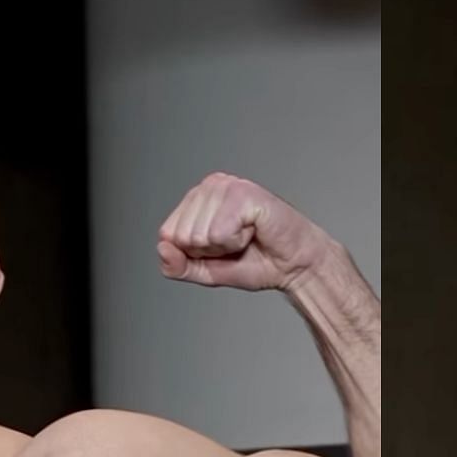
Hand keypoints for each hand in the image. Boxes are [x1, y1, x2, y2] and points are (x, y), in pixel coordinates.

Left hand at [156, 173, 330, 291]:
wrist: (294, 265)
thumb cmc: (258, 260)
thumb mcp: (207, 270)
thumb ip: (179, 266)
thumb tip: (162, 249)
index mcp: (197, 198)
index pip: (168, 234)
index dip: (194, 253)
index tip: (221, 249)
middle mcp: (209, 186)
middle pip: (182, 236)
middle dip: (210, 250)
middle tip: (237, 244)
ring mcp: (226, 186)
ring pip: (200, 235)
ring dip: (226, 246)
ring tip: (247, 236)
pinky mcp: (243, 193)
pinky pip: (220, 232)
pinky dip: (238, 241)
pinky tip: (254, 231)